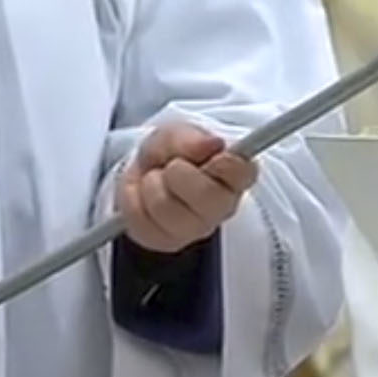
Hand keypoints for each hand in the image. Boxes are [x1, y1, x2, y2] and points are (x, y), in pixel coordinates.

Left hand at [117, 123, 257, 253]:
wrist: (143, 174)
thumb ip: (190, 139)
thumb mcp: (176, 135)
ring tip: (157, 178)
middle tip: (173, 165)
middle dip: (179, 172)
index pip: (243, 173)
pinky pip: (139, 217)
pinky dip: (133, 198)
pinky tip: (145, 195)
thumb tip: (212, 144)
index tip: (214, 154)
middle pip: (205, 195)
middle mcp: (221, 207)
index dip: (227, 164)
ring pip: (165, 206)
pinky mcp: (164, 241)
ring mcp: (194, 229)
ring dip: (152, 183)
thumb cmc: (170, 153)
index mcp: (235, 176)